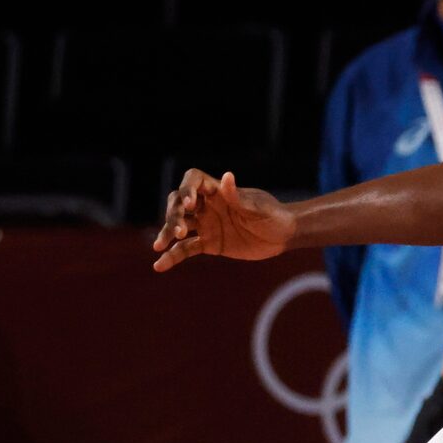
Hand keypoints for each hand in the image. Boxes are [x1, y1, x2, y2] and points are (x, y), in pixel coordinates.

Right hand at [153, 170, 292, 270]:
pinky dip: (173, 257)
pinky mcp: (209, 244)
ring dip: (168, 234)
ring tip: (159, 246)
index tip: (190, 205)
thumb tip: (227, 176)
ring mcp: (206, 224)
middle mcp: (207, 206)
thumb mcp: (257, 208)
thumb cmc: (273, 216)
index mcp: (218, 191)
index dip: (187, 190)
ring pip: (179, 226)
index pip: (193, 181)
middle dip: (174, 215)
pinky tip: (160, 266)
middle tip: (179, 230)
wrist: (283, 236)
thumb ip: (238, 197)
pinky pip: (186, 249)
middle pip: (179, 204)